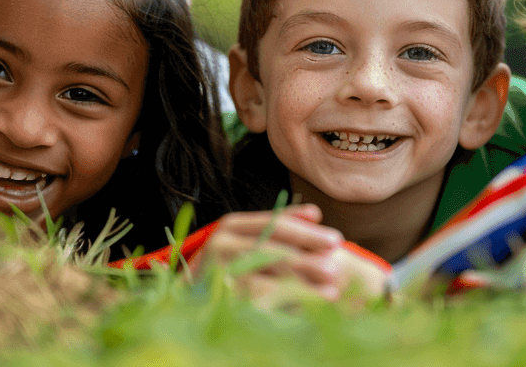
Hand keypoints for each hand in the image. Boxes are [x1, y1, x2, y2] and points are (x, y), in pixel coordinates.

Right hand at [192, 204, 384, 302]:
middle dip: (308, 261)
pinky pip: (257, 307)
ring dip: (303, 288)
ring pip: (267, 281)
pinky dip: (285, 309)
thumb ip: (279, 225)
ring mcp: (217, 274)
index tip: (337, 240)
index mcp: (231, 225)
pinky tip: (308, 313)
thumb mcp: (249, 238)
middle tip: (336, 268)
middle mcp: (221, 245)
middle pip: (272, 251)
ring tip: (331, 294)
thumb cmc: (228, 262)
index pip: (275, 225)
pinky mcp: (218, 301)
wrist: (188, 296)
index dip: (308, 232)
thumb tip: (316, 213)